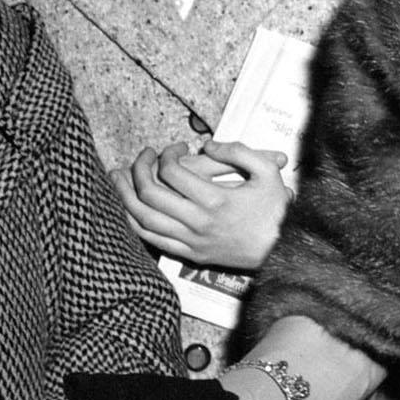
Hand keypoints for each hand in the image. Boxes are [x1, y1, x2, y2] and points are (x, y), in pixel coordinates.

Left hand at [111, 140, 291, 269]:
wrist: (283, 251)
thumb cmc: (275, 210)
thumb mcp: (266, 172)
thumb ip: (238, 151)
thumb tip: (208, 144)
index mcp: (216, 200)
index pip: (173, 172)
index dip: (166, 154)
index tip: (174, 147)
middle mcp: (198, 223)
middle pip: (152, 194)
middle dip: (139, 169)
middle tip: (143, 155)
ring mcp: (191, 242)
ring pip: (144, 220)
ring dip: (125, 196)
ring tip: (117, 177)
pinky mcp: (190, 256)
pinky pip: (152, 241)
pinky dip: (133, 223)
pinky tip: (127, 208)